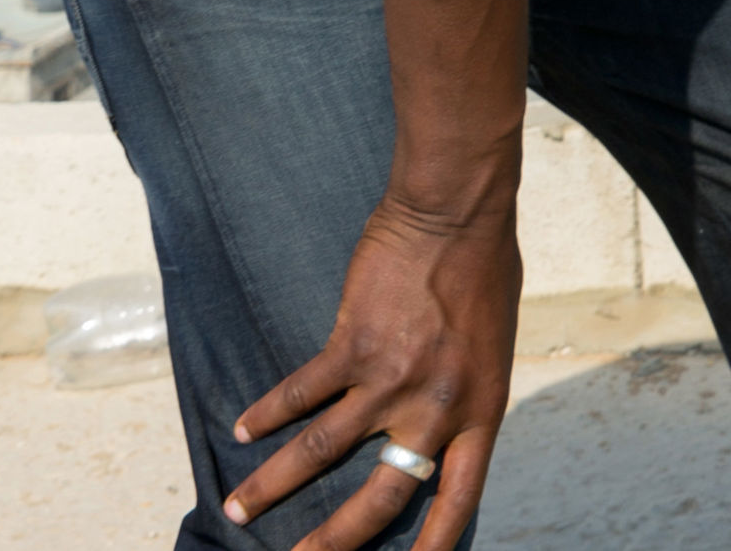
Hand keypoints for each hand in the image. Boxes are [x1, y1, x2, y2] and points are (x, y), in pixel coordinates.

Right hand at [225, 188, 521, 550]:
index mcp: (480, 412)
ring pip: (320, 452)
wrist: (458, 212)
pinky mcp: (353, 345)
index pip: (459, 499)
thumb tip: (433, 427)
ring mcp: (391, 379)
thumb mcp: (492, 346)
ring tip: (237, 508)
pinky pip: (301, 392)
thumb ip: (462, 392)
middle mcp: (435, 408)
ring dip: (272, 484)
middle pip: (380, 498)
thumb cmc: (485, 269)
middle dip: (333, 541)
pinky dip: (268, 412)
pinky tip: (242, 427)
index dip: (433, 545)